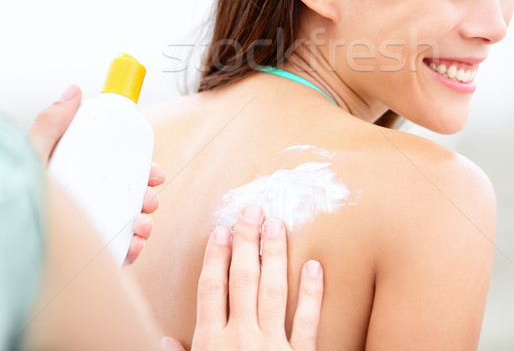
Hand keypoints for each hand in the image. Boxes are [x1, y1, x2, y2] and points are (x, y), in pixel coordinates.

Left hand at [28, 83, 164, 264]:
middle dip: (147, 200)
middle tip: (150, 202)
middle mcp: (85, 200)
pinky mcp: (84, 253)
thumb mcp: (34, 154)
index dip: (143, 170)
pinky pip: (115, 252)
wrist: (9, 236)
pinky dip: (132, 250)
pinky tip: (134, 247)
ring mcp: (86, 227)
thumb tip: (75, 89)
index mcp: (78, 175)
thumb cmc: (15, 191)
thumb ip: (52, 123)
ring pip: (125, 224)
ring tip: (142, 228)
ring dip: (144, 225)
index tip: (155, 175)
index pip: (118, 169)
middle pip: (127, 197)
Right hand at [160, 205, 323, 350]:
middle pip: (242, 279)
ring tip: (277, 225)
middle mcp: (241, 338)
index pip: (211, 289)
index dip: (215, 256)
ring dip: (275, 255)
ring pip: (274, 290)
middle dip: (246, 242)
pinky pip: (308, 322)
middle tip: (251, 210)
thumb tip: (163, 341)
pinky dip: (313, 294)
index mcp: (212, 344)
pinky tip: (315, 266)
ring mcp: (272, 346)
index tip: (220, 229)